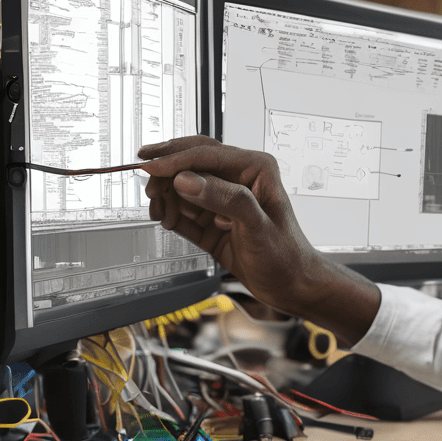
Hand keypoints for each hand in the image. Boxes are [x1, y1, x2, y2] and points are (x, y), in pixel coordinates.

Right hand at [137, 136, 379, 342]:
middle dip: (166, 174)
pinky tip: (168, 220)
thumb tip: (188, 180)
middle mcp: (238, 179)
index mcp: (255, 169)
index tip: (149, 167)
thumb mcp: (258, 226)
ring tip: (160, 211)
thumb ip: (225, 199)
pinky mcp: (214, 221)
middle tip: (148, 186)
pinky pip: (184, 210)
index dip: (174, 159)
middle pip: (190, 163)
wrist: (293, 287)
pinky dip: (172, 213)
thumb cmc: (287, 257)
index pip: (205, 154)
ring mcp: (223, 200)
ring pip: (183, 187)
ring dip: (167, 197)